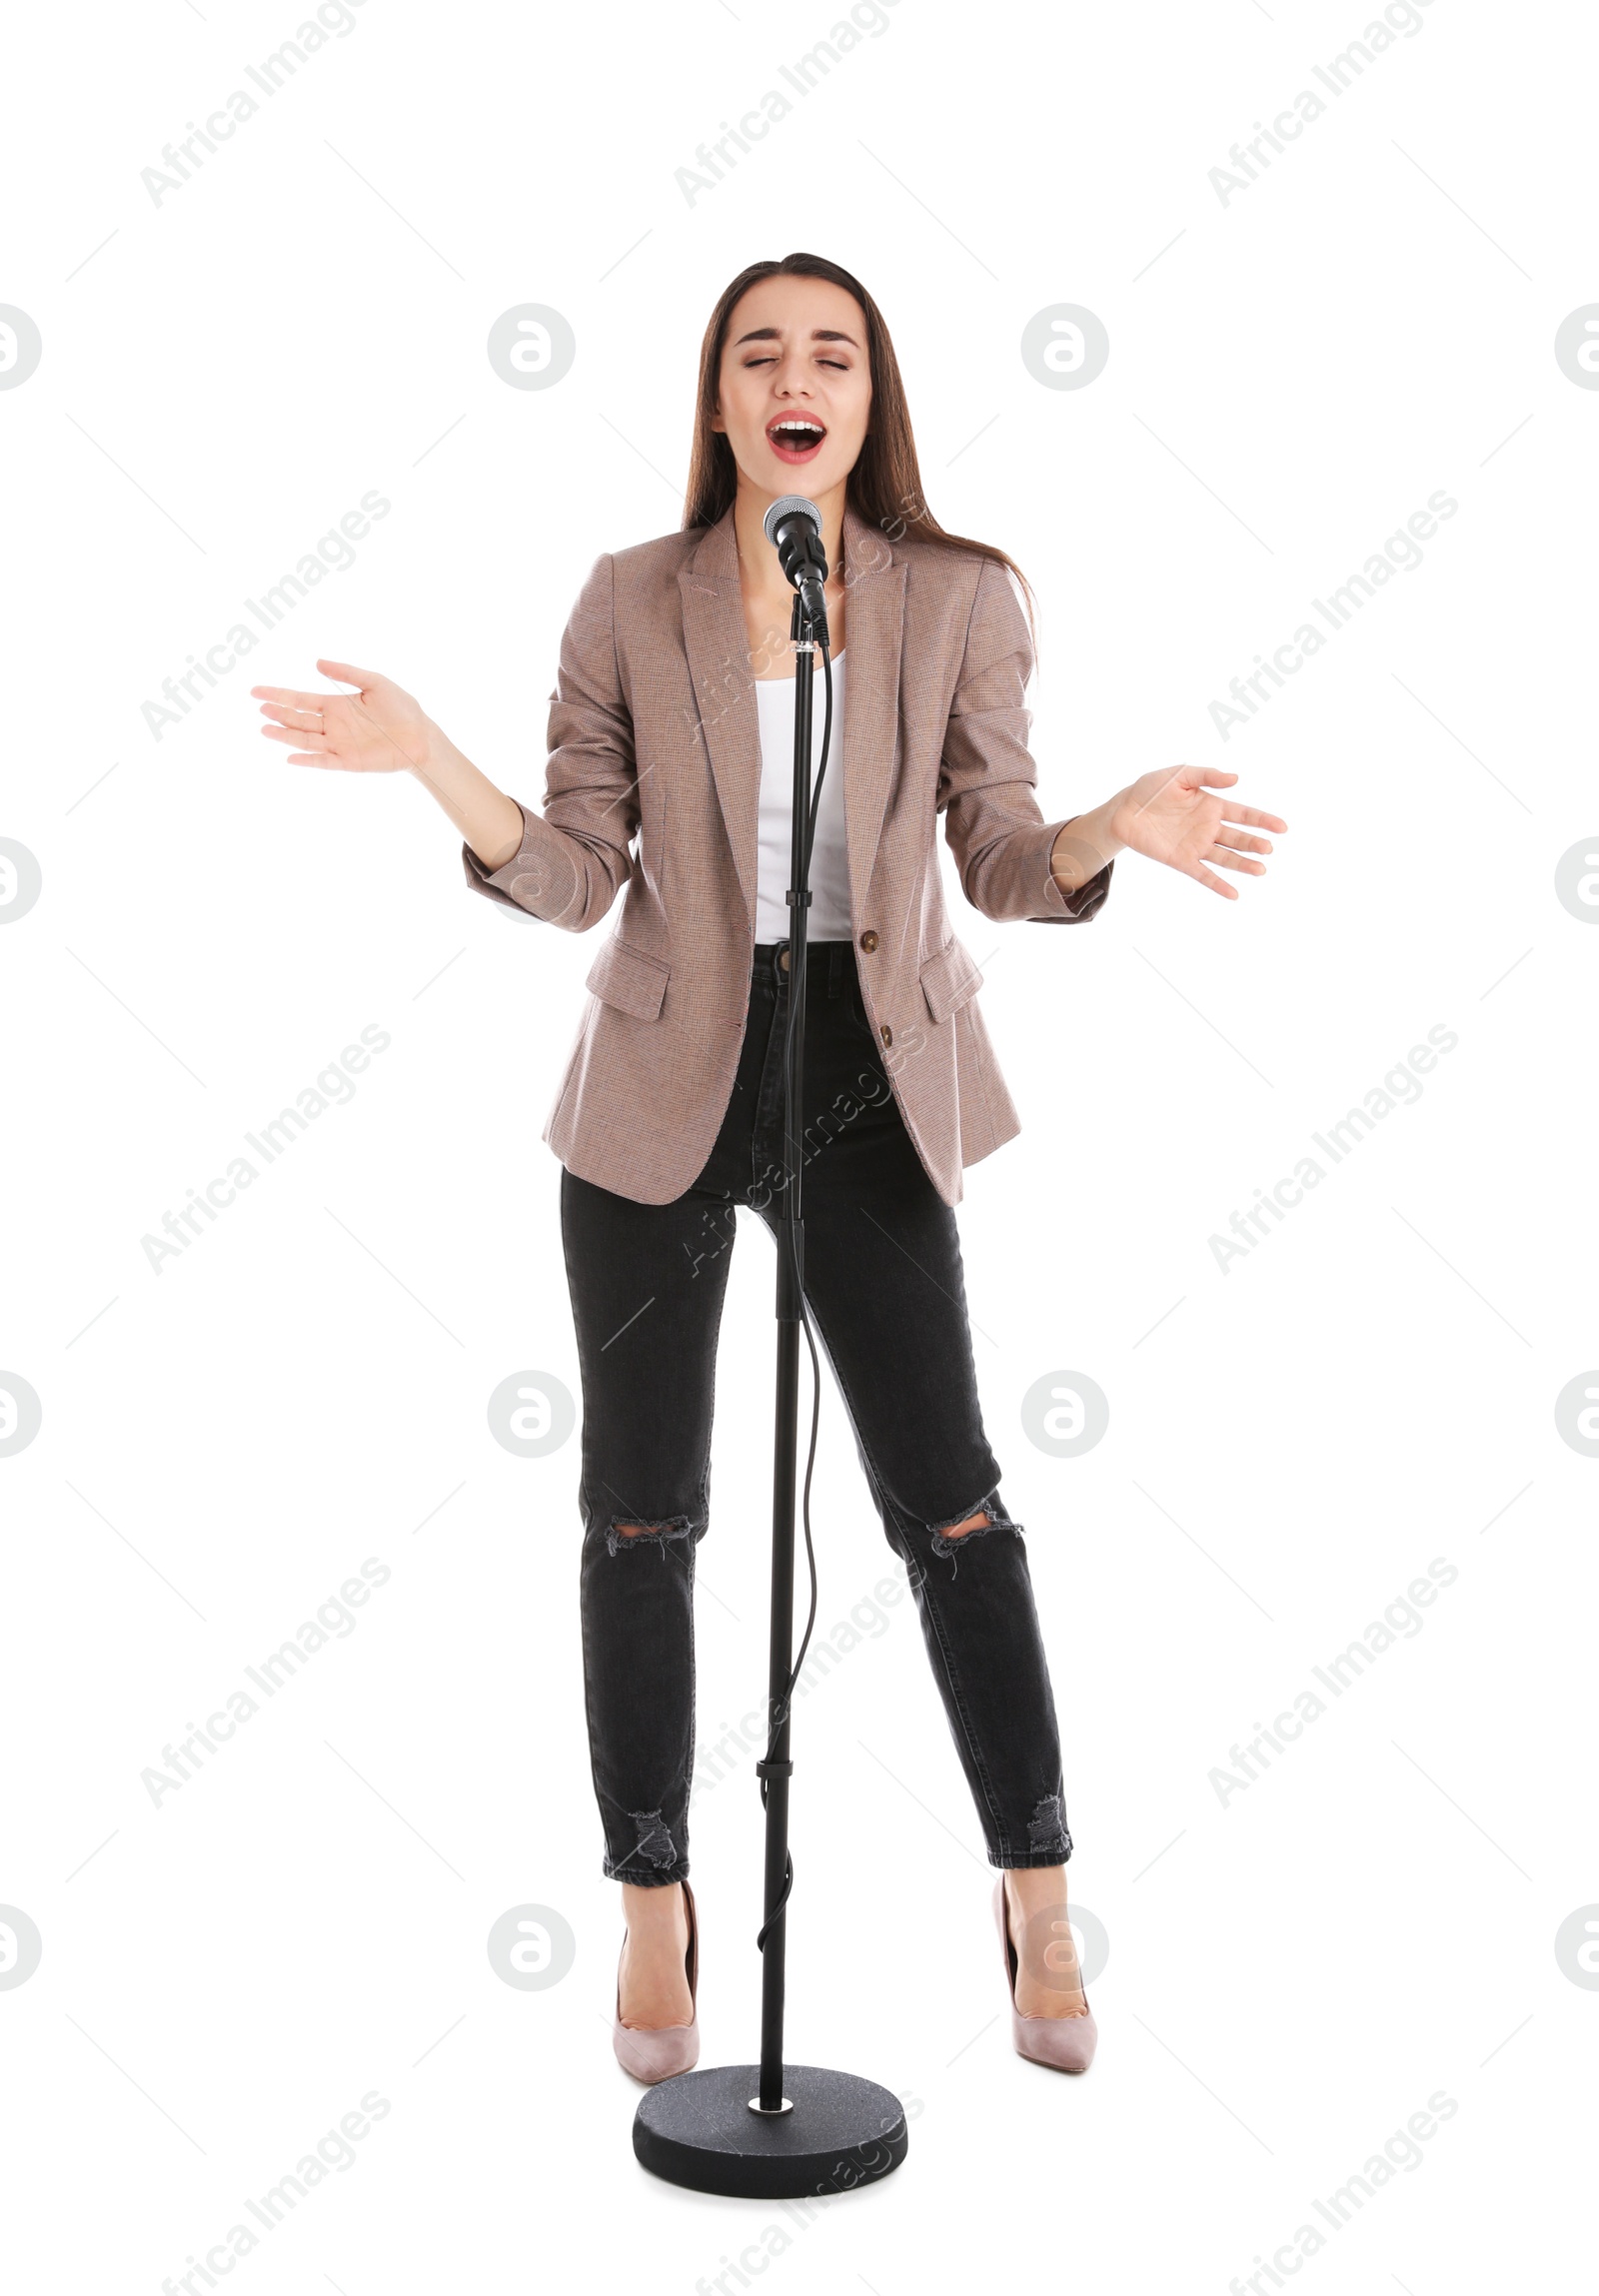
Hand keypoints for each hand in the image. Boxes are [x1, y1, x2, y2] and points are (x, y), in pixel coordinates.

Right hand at [250, 659, 432, 773]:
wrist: (421, 735)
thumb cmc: (402, 707)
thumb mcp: (375, 682)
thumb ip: (347, 672)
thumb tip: (316, 662)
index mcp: (336, 705)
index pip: (300, 699)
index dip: (278, 694)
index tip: (256, 691)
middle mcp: (333, 725)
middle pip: (298, 719)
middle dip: (278, 713)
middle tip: (260, 708)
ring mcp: (339, 744)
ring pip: (306, 740)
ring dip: (285, 735)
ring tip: (265, 729)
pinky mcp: (349, 762)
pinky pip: (324, 762)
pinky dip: (307, 760)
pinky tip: (290, 757)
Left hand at [1109, 766, 1286, 899]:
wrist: (1125, 809)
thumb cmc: (1152, 789)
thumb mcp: (1180, 775)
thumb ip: (1207, 775)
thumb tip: (1236, 778)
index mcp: (1213, 806)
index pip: (1244, 814)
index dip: (1263, 820)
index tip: (1282, 828)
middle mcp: (1209, 828)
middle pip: (1238, 838)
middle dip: (1254, 843)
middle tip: (1269, 848)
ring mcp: (1197, 846)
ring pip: (1226, 857)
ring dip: (1243, 864)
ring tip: (1260, 870)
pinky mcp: (1182, 860)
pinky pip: (1203, 874)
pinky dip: (1218, 884)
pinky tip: (1234, 894)